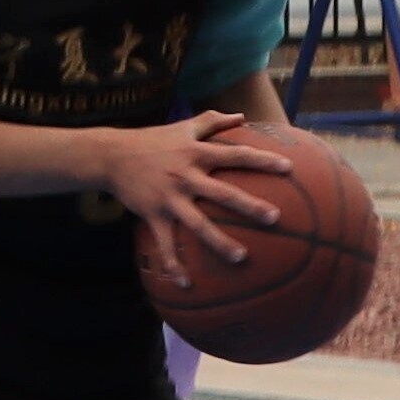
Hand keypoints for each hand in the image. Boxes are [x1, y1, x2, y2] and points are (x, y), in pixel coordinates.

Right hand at [102, 110, 290, 297]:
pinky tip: (187, 284)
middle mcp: (186, 176)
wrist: (111, 156)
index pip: (235, 155)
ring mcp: (169, 198)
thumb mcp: (182, 127)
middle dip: (248, 205)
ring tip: (241, 257)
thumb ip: (212, 120)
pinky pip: (165, 243)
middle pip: (222, 193)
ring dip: (219, 241)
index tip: (288, 168)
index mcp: (196, 154)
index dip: (261, 160)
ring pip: (197, 223)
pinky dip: (174, 265)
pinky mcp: (153, 215)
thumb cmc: (152, 140)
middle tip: (274, 218)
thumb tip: (241, 115)